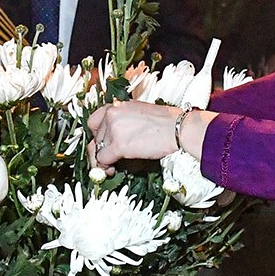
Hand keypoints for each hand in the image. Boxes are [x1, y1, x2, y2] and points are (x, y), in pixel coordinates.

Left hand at [88, 101, 213, 166]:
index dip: (97, 135)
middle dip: (100, 150)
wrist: (179, 129)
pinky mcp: (119, 144)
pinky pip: (103, 159)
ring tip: (109, 168)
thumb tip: (116, 138)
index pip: (94, 120)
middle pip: (95, 136)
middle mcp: (113, 113)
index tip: (101, 144)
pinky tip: (113, 169)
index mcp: (119, 105)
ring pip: (98, 149)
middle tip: (106, 160)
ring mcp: (114, 128)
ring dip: (102, 160)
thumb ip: (125, 122)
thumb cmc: (168, 123)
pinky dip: (106, 167)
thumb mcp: (141, 114)